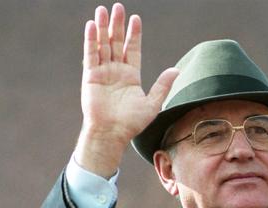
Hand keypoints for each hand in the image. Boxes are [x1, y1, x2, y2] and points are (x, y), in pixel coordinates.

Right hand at [75, 3, 177, 177]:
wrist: (112, 133)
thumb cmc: (131, 123)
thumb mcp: (152, 103)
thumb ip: (162, 85)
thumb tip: (176, 70)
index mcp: (130, 76)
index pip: (132, 49)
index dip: (133, 34)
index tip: (135, 19)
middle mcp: (116, 71)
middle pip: (116, 42)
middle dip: (117, 25)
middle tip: (118, 7)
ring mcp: (102, 72)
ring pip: (103, 44)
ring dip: (103, 27)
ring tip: (103, 10)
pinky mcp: (91, 76)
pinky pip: (90, 54)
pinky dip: (91, 40)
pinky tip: (92, 25)